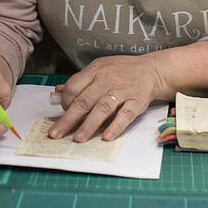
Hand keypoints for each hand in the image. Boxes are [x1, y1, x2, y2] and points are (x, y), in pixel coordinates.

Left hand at [48, 55, 169, 142]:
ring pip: (102, 108)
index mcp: (95, 70)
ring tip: (78, 139)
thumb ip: (80, 80)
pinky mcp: (137, 101)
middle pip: (84, 100)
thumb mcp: (100, 68)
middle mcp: (107, 80)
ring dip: (89, 125)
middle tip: (56, 134)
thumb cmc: (122, 70)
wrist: (152, 70)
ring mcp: (122, 90)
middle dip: (68, 119)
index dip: (65, 102)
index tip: (61, 114)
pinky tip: (106, 137)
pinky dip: (116, 126)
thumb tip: (58, 91)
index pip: (74, 87)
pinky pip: (125, 115)